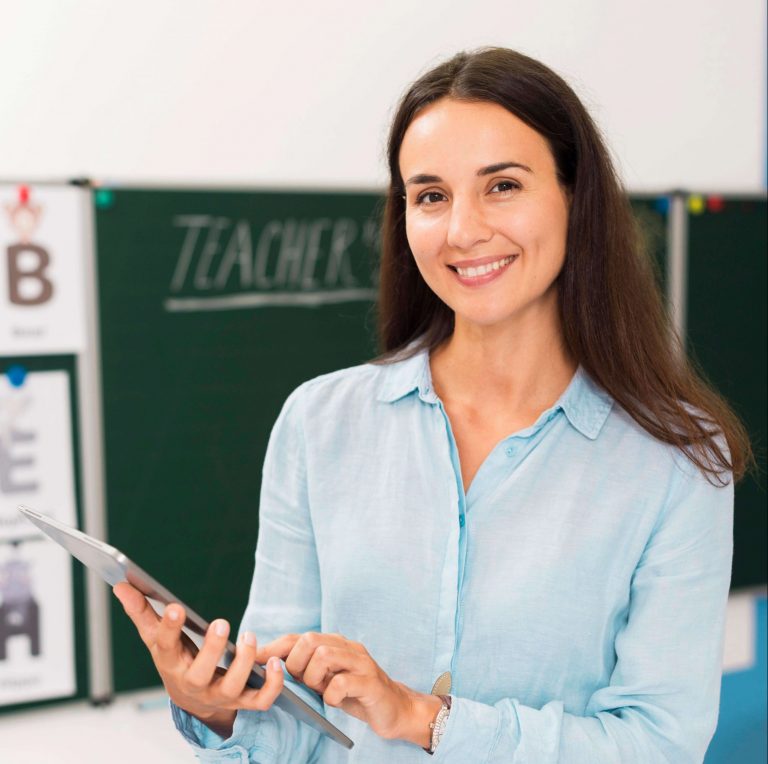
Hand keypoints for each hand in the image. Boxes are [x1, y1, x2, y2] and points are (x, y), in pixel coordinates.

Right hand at [113, 582, 284, 737]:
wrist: (193, 699)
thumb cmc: (176, 660)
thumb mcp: (157, 638)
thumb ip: (142, 612)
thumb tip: (121, 585)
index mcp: (171, 663)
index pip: (165, 647)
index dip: (169, 629)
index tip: (175, 607)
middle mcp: (194, 682)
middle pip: (199, 674)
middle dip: (211, 650)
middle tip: (221, 623)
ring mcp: (219, 694)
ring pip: (231, 687)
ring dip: (244, 662)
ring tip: (248, 635)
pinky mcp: (243, 701)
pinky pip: (260, 700)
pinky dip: (272, 685)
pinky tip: (276, 662)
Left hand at [254, 631, 441, 745]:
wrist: (394, 709)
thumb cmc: (354, 693)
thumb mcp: (326, 679)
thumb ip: (305, 669)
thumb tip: (269, 666)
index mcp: (334, 643)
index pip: (298, 637)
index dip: (274, 647)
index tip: (254, 660)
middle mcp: (347, 647)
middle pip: (309, 640)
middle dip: (296, 663)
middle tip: (302, 682)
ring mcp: (361, 662)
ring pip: (324, 655)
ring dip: (313, 677)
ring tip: (320, 689)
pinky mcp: (371, 682)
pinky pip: (343, 682)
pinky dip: (332, 694)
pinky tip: (335, 701)